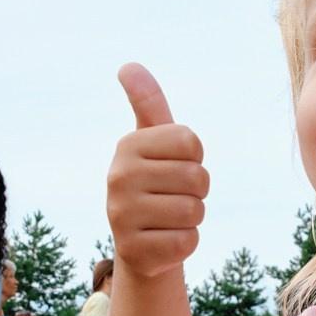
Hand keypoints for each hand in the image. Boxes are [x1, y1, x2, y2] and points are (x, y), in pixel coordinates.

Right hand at [107, 63, 205, 277]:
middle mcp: (117, 177)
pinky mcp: (135, 250)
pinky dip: (186, 242)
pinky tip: (164, 239)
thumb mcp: (153, 141)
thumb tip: (128, 65)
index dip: (195, 157)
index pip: (191, 142)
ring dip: (192, 216)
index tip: (175, 165)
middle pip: (197, 177)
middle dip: (197, 190)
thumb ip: (148, 103)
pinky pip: (188, 241)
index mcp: (127, 145)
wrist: (140, 241)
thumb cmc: (155, 181)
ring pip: (194, 210)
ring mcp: (122, 216)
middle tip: (172, 195)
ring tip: (168, 217)